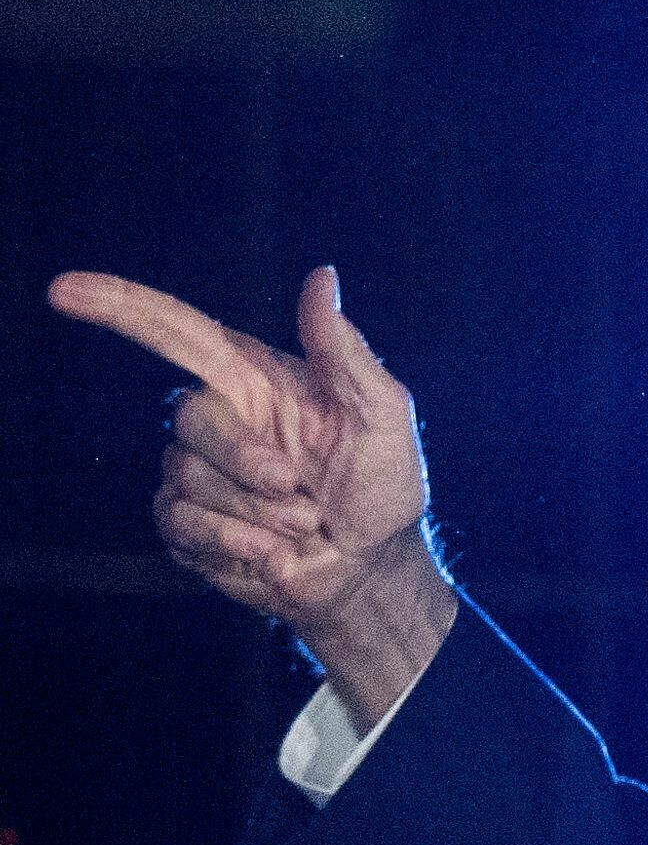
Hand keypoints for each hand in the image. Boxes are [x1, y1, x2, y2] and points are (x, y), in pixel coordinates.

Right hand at [49, 266, 455, 728]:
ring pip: (185, 479)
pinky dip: (235, 543)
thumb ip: (346, 350)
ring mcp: (198, 473)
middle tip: (298, 490)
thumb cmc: (384, 486)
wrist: (370, 568)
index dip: (120, 307)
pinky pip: (181, 525)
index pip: (178, 332)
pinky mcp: (186, 523)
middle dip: (245, 463)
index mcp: (258, 380)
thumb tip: (323, 276)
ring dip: (255, 513)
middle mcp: (222, 419)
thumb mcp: (383, 413)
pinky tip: (275, 554)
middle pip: (189, 419)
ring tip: (304, 524)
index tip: (65, 289)